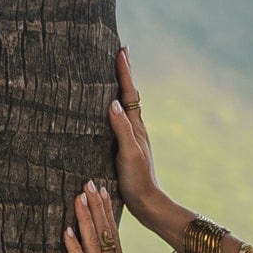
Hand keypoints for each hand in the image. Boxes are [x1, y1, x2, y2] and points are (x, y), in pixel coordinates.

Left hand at [64, 180, 140, 252]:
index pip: (113, 234)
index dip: (107, 212)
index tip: (103, 193)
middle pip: (105, 231)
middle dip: (96, 206)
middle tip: (89, 183)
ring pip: (92, 241)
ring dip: (85, 217)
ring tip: (79, 196)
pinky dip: (73, 246)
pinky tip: (67, 230)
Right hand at [109, 46, 165, 224]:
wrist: (146, 203)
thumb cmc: (138, 180)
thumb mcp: (129, 153)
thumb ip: (122, 129)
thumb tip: (113, 102)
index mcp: (135, 126)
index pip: (129, 92)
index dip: (125, 71)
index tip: (122, 49)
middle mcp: (134, 128)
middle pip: (128, 94)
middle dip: (122, 72)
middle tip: (118, 51)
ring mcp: (130, 137)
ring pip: (123, 106)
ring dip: (118, 87)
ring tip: (111, 72)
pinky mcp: (123, 147)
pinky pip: (117, 120)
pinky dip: (112, 107)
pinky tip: (106, 109)